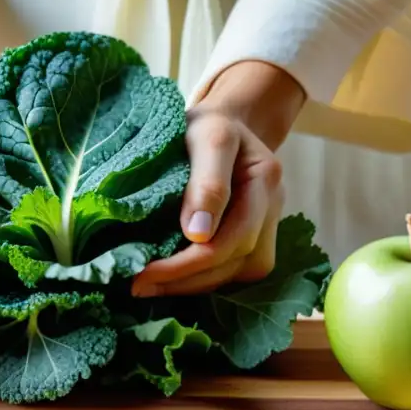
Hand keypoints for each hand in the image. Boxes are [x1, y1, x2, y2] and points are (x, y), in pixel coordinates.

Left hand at [130, 61, 304, 297]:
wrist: (228, 122)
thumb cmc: (209, 126)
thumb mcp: (206, 137)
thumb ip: (206, 182)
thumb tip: (197, 235)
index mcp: (264, 178)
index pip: (233, 235)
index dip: (190, 260)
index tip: (146, 270)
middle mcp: (272, 206)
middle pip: (236, 259)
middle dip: (186, 278)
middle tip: (138, 285)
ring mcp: (268, 224)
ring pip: (237, 272)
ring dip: (193, 285)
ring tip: (149, 287)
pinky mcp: (256, 237)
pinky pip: (233, 269)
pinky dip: (201, 279)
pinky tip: (171, 280)